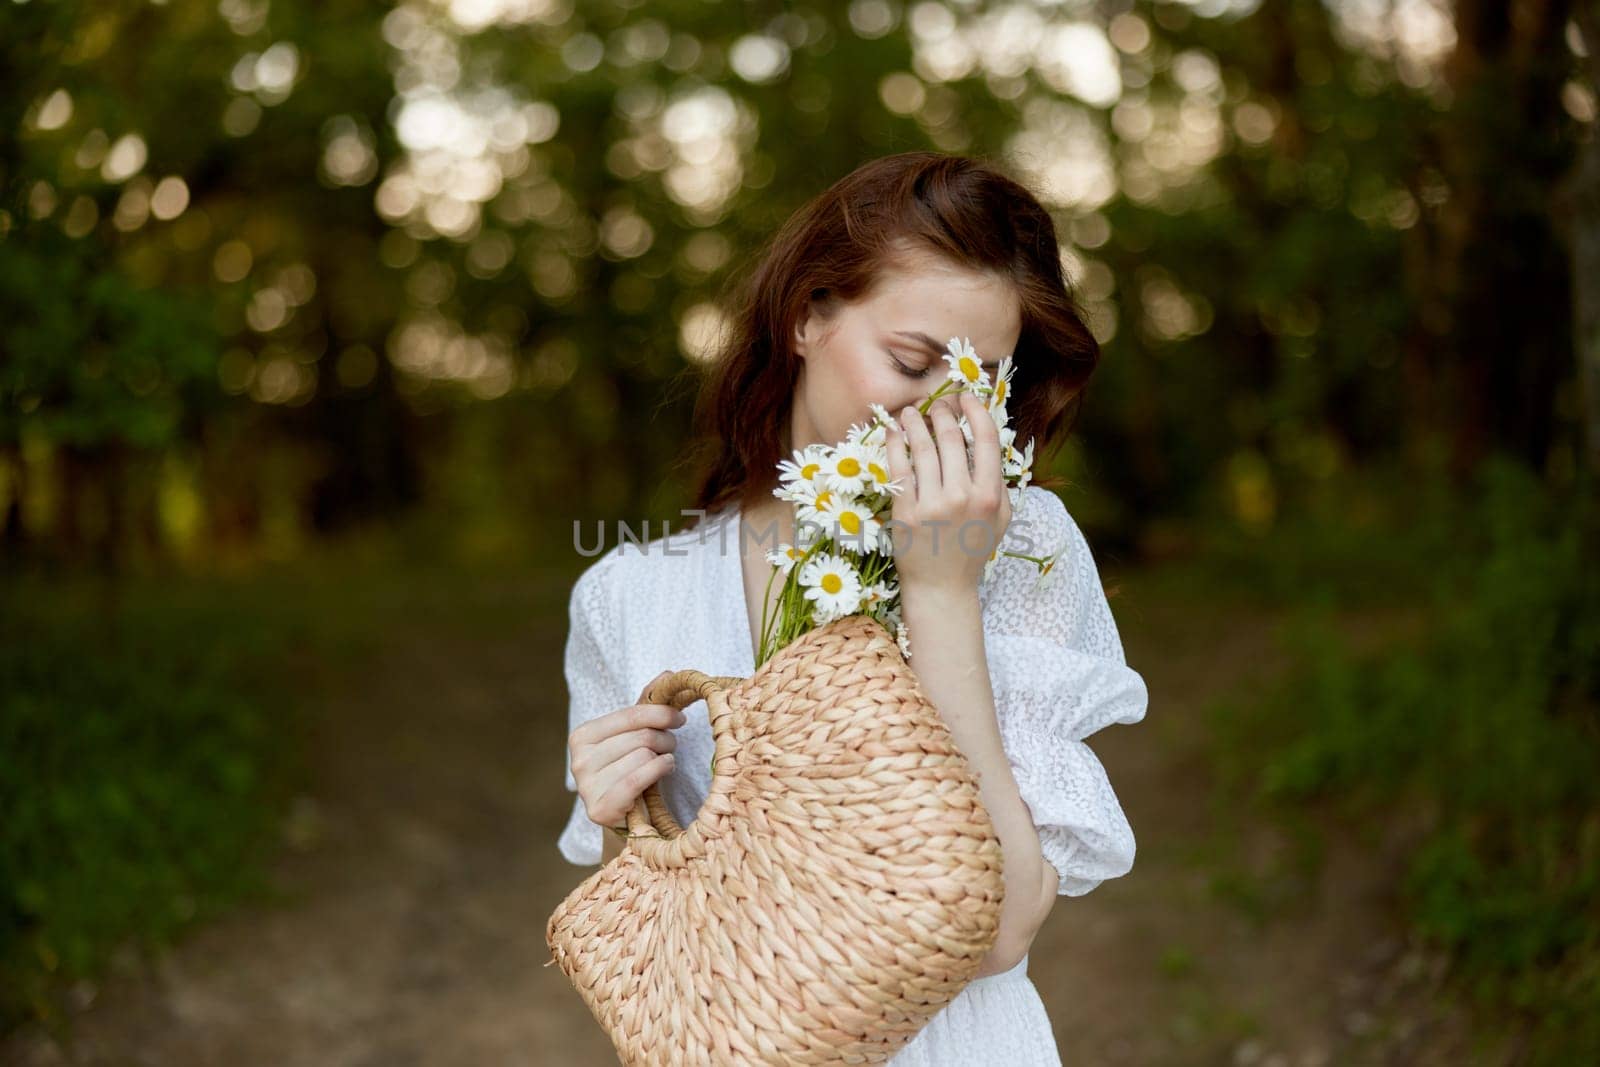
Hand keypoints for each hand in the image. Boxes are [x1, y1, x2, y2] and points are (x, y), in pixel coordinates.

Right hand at [568, 670, 683, 833]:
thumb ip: (647, 704)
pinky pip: (638, 778)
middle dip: (665, 739)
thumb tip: (668, 674)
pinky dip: (659, 770)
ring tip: (664, 762)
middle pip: (640, 737)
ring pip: (643, 756)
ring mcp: (586, 787)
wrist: (625, 817)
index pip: (630, 715)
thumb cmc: (630, 769)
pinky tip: (664, 769)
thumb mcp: (634, 735)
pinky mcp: (599, 809)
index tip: (680, 718)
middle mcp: (578, 760)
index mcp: (582, 736)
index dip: (661, 713)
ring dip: (665, 758)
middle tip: (671, 745)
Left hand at [885, 391, 1011, 594]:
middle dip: (942, 413)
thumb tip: (992, 445)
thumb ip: (1000, 485)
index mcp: (990, 496)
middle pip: (952, 439)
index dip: (976, 412)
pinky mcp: (905, 512)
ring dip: (916, 422)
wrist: (942, 589)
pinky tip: (893, 431)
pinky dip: (894, 444)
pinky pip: (898, 469)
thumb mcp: (1000, 521)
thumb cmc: (971, 552)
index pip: (987, 440)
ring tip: (910, 412)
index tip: (966, 398)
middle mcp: (963, 497)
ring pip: (923, 448)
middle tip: (936, 404)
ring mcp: (932, 505)